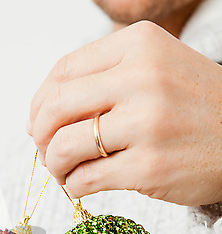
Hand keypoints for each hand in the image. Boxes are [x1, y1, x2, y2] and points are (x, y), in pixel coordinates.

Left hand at [28, 20, 221, 205]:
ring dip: (54, 165)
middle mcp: (142, 79)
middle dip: (40, 136)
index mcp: (139, 45)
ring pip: (65, 146)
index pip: (63, 71)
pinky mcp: (149, 167)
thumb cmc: (196, 108)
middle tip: (46, 152)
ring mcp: (147, 124)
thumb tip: (44, 115)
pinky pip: (87, 178)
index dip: (40, 102)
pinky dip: (73, 186)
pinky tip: (80, 186)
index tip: (39, 123)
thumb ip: (105, 81)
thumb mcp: (157, 70)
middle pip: (56, 107)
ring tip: (63, 173)